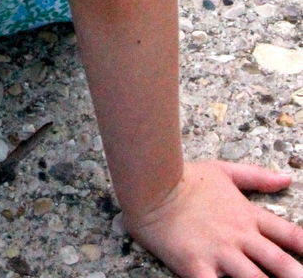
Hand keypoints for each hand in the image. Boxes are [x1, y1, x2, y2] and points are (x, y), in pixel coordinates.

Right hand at [123, 159, 302, 277]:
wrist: (150, 187)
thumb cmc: (185, 178)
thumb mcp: (223, 171)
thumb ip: (256, 177)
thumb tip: (287, 178)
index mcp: (246, 215)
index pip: (288, 234)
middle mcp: (239, 237)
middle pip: (279, 263)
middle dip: (296, 275)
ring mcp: (220, 253)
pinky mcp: (197, 268)